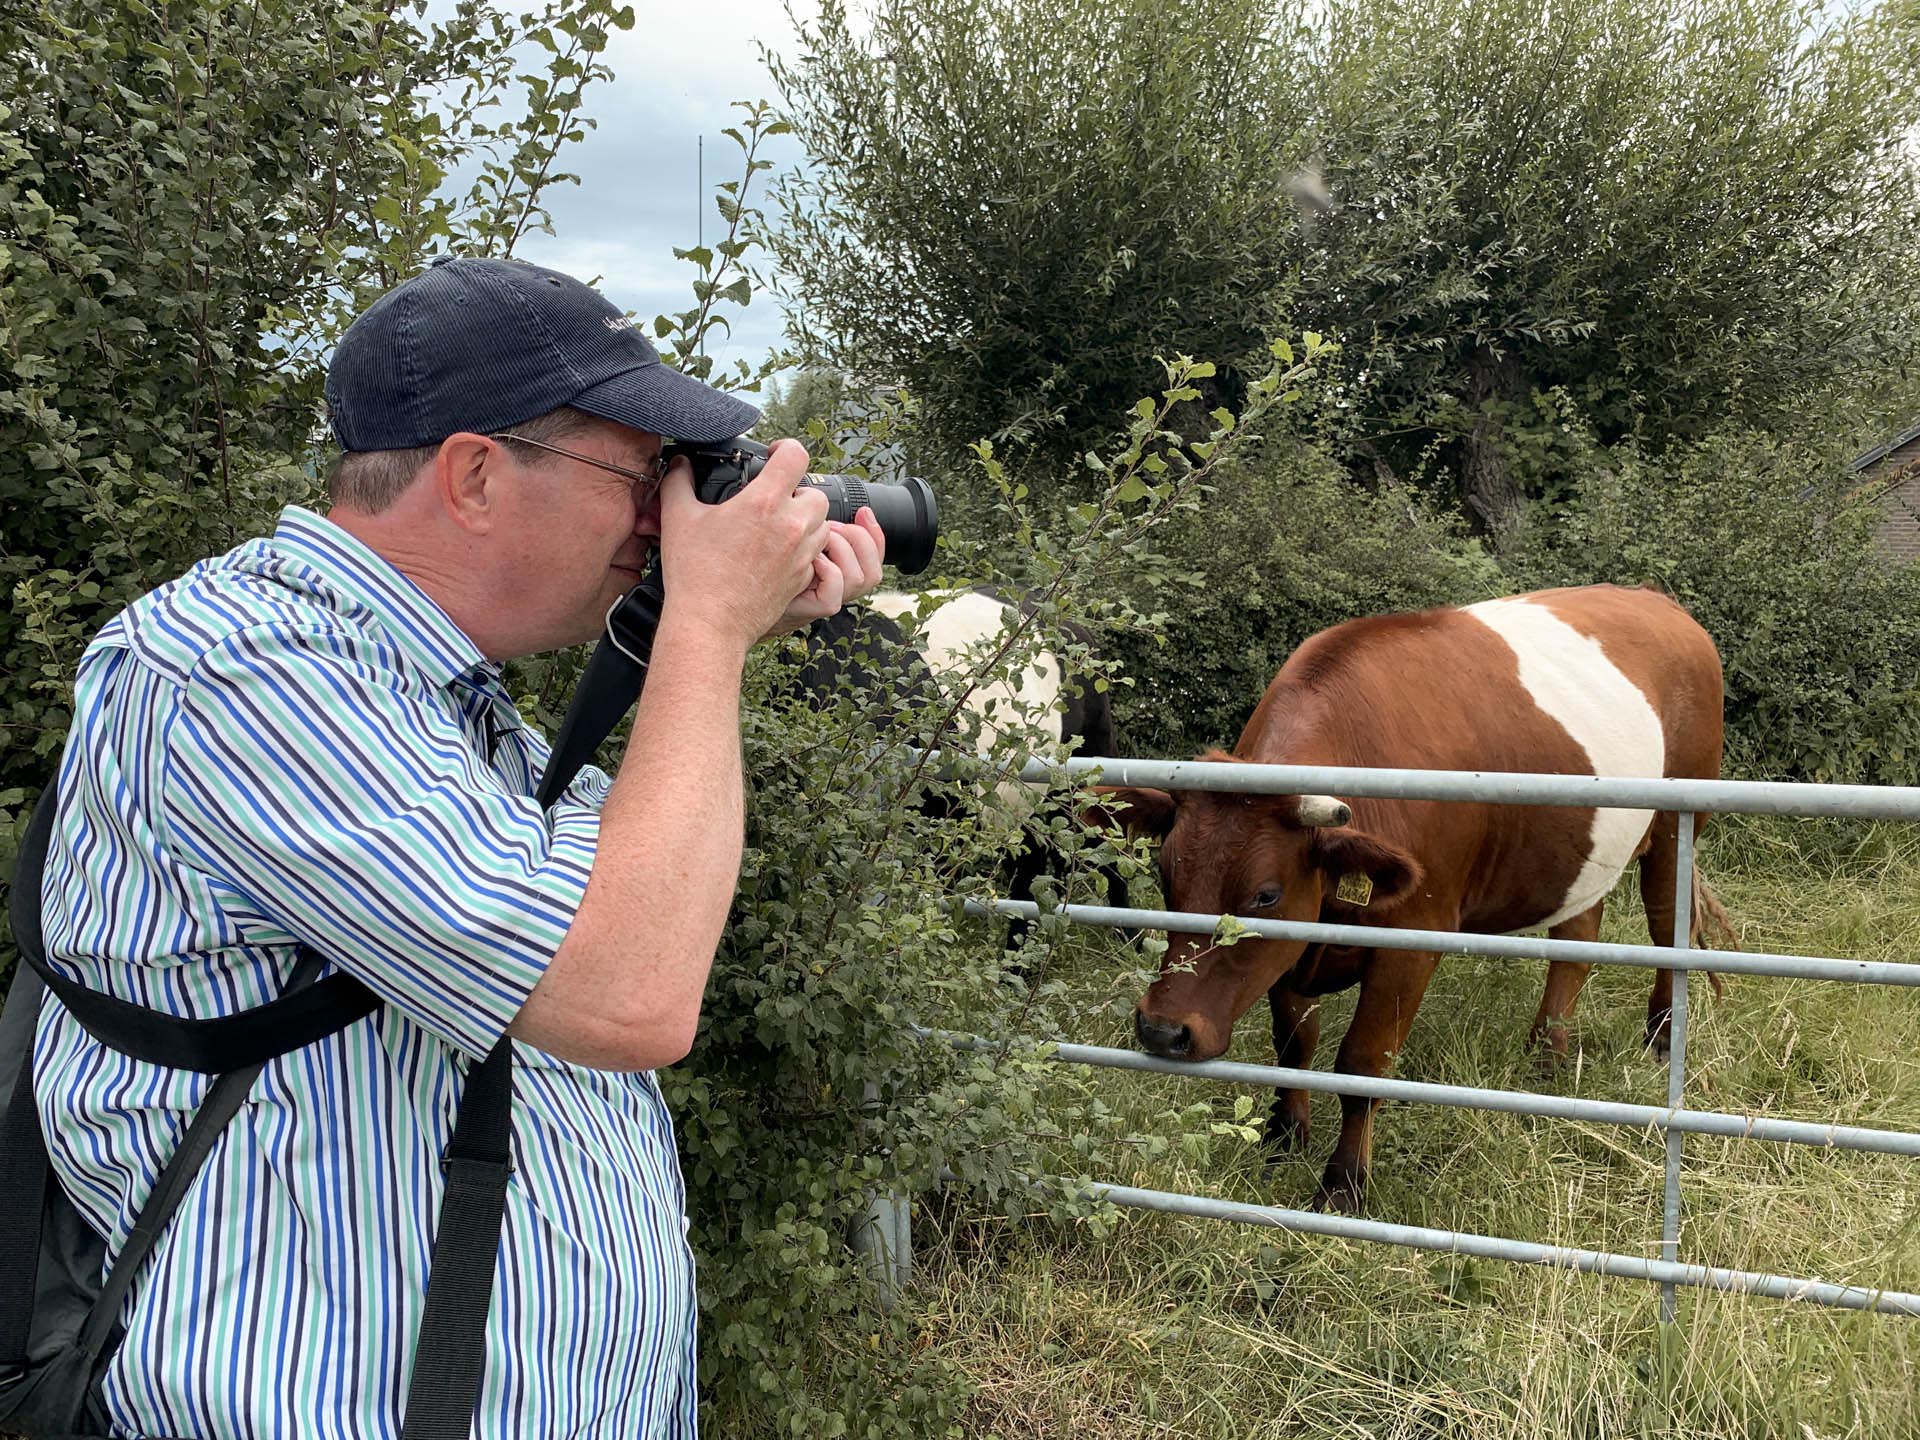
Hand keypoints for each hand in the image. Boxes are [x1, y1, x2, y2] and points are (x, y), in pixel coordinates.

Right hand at [657, 439, 829, 651]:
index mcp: (763, 503)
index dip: (785, 449)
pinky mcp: (803, 577)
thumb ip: (679, 482)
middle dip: (797, 491)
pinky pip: (816, 553)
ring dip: (805, 520)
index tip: (774, 457)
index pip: (796, 455)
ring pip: (822, 523)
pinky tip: (776, 554)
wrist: (710, 623)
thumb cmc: (695, 574)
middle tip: (773, 500)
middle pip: (815, 492)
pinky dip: (803, 549)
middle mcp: (790, 525)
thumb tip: (679, 465)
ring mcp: (801, 553)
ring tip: (776, 527)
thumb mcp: (678, 518)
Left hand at [762, 503, 886, 637]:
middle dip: (857, 537)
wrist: (734, 601)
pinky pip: (836, 592)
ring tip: (817, 540)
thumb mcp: (786, 540)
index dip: (875, 533)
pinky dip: (827, 571)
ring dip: (842, 550)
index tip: (863, 510)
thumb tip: (813, 498)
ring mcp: (827, 598)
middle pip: (873, 568)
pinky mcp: (813, 608)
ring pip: (859, 577)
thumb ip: (805, 525)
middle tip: (830, 524)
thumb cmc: (753, 569)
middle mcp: (836, 586)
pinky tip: (809, 560)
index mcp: (836, 569)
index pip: (873, 555)